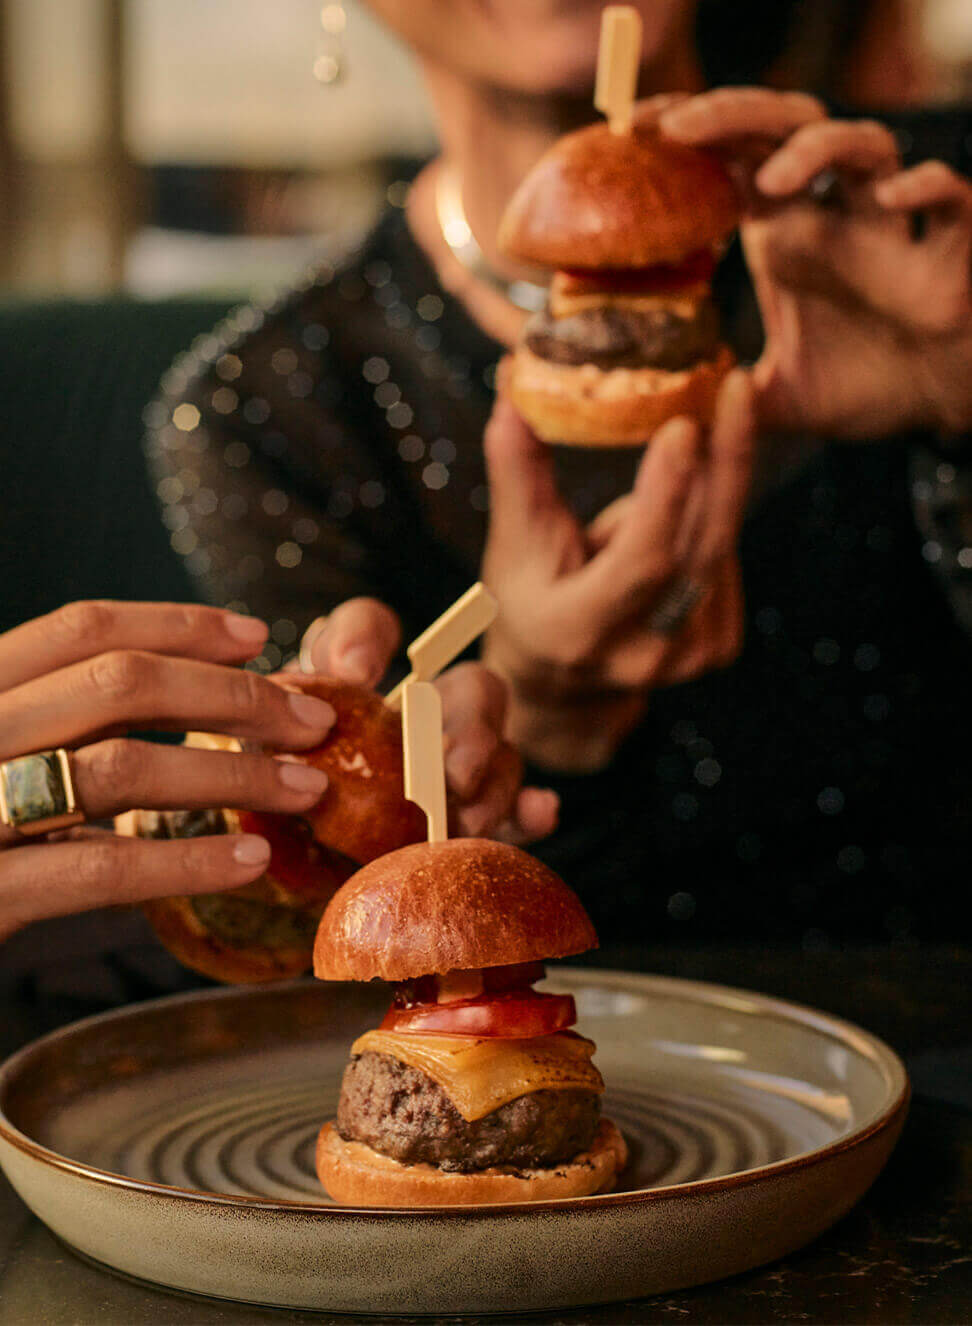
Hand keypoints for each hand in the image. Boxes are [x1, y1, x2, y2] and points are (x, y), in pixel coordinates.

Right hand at [0, 601, 337, 941]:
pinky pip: (97, 869)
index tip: (258, 635)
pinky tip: (250, 860)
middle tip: (311, 722)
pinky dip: (185, 861)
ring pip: (118, 766)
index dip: (176, 623)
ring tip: (304, 787)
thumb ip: (63, 721)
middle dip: (231, 696)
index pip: (80, 627)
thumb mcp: (0, 753)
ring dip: (230, 772)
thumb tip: (190, 688)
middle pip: (117, 683)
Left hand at [297, 598, 557, 843]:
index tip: (355, 670)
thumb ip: (275, 719)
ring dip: (494, 778)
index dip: (368, 638)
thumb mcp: (259, 752)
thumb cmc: (274, 795)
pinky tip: (536, 816)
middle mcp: (418, 711)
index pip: (371, 627)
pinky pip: (517, 809)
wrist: (277, 862)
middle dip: (469, 722)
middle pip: (470, 686)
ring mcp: (454, 765)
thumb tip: (307, 697)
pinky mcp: (469, 819)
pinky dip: (530, 809)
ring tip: (468, 815)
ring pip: (501, 749)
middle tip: (446, 767)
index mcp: (355, 681)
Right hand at [481, 370, 754, 771]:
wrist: (559, 683)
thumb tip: (514, 385)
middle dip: (725, 462)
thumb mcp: (512, 542)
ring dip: (703, 489)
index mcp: (579, 630)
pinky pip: (727, 558)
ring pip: (718, 544)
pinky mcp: (718, 648)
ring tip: (666, 466)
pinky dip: (706, 521)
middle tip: (737, 389)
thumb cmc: (528, 600)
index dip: (666, 494)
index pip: (640, 561)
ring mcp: (687, 658)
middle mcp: (643, 654)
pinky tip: (678, 516)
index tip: (685, 425)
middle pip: (702, 546)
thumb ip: (517, 469)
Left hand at [660, 88, 971, 437]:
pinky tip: (893, 200)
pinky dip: (924, 188)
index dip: (689, 132)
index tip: (633, 129)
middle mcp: (834, 216)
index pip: (733, 158)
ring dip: (816, 149)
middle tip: (678, 127)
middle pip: (784, 129)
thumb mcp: (778, 402)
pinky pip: (947, 196)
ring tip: (772, 181)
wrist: (939, 406)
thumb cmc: (866, 386)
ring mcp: (891, 224)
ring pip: (862, 144)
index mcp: (787, 236)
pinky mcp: (950, 244)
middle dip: (732, 115)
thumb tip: (667, 426)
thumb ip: (726, 404)